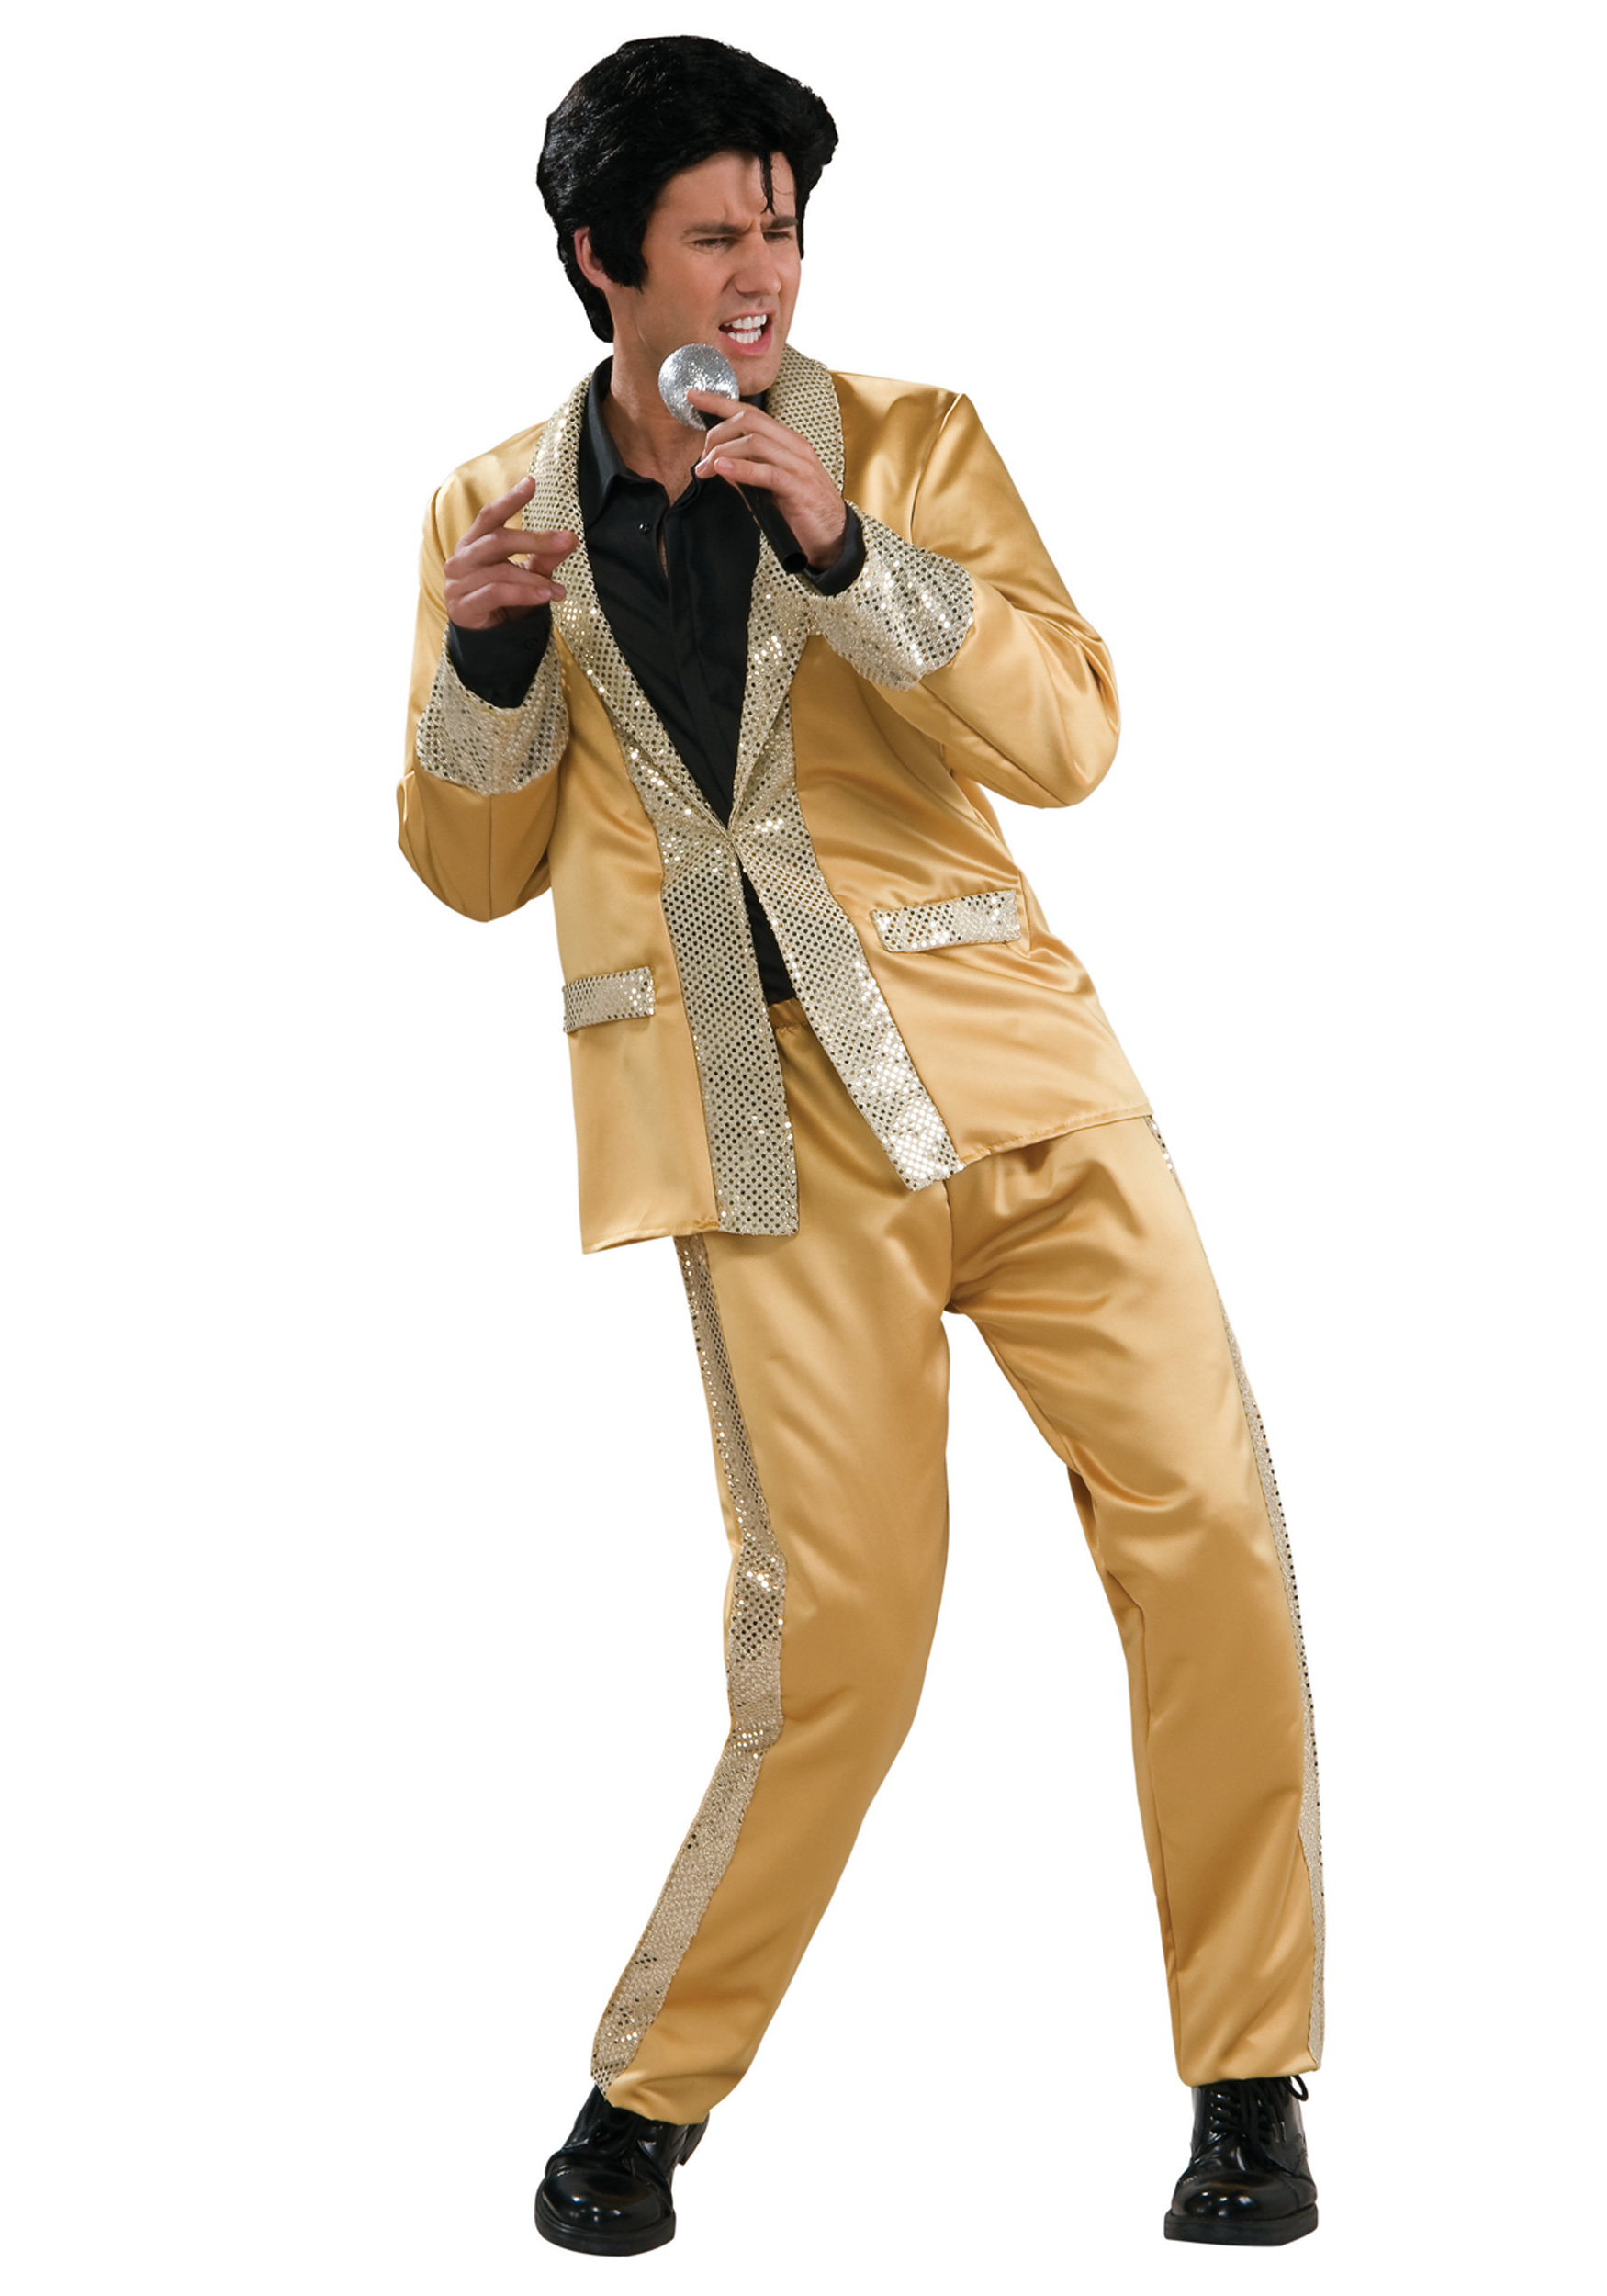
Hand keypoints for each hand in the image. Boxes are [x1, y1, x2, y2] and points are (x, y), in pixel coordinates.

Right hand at [444, 477, 576, 628]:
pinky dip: (524, 593)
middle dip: (536, 540)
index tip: (532, 483)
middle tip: (568, 539)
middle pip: (498, 539)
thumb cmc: (505, 602)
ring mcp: (457, 583)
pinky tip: (545, 597)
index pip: (489, 516)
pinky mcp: (462, 606)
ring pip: (500, 570)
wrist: (488, 641)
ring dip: (535, 579)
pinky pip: (496, 593)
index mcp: (473, 544)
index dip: (510, 500)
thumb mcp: (529, 576)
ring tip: (559, 590)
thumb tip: (571, 539)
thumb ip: (545, 558)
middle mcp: (461, 558)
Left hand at [686, 391, 848, 569]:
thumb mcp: (767, 489)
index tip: (695, 397)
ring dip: (722, 453)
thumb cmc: (802, 513)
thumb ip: (745, 474)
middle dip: (717, 434)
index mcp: (787, 442)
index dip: (720, 402)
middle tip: (701, 458)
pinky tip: (723, 470)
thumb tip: (718, 464)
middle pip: (748, 421)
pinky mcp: (799, 487)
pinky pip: (767, 471)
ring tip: (706, 469)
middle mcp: (794, 447)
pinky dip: (741, 469)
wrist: (832, 537)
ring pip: (754, 442)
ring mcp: (799, 465)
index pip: (751, 413)